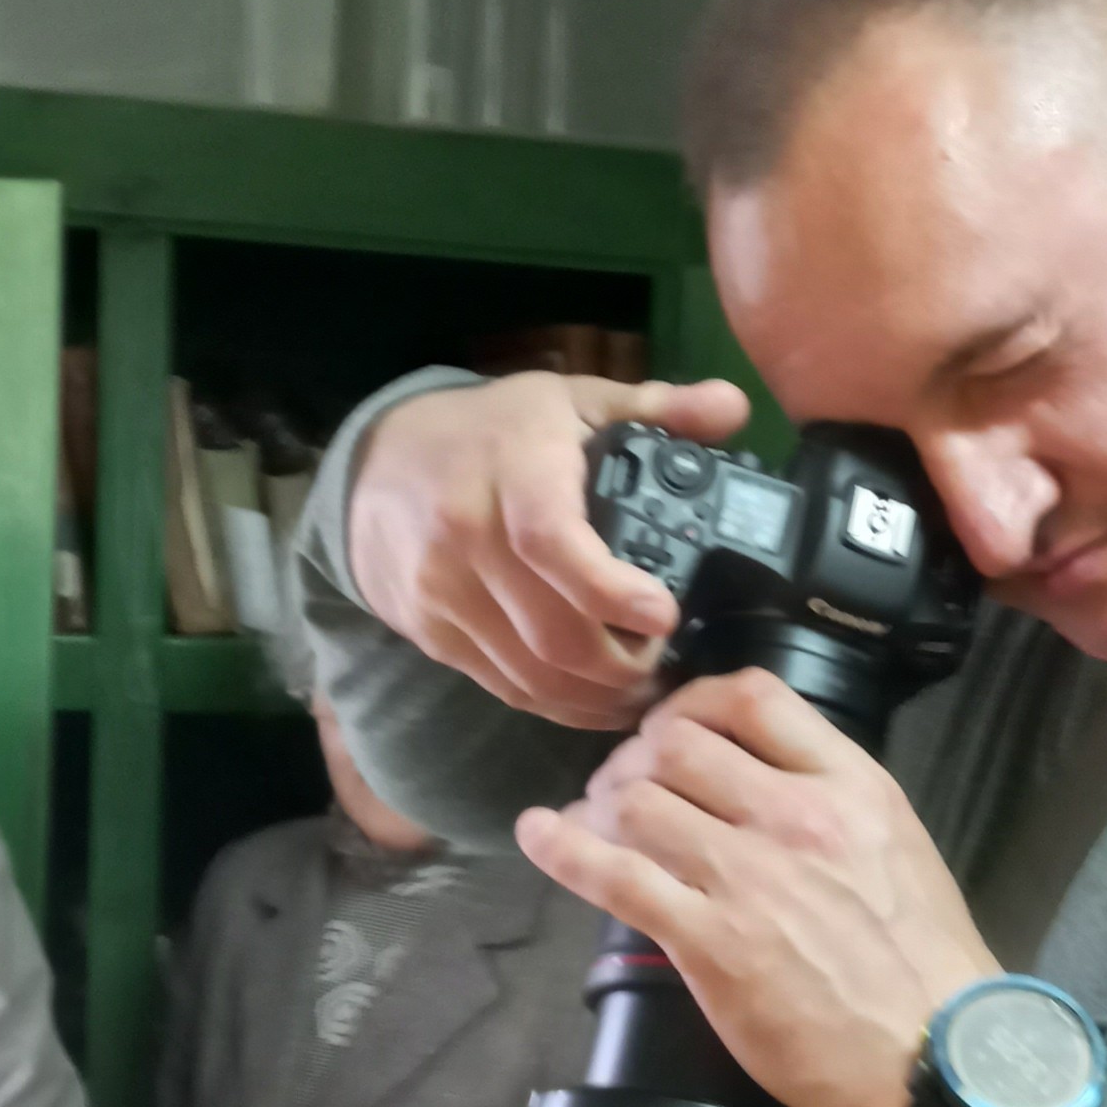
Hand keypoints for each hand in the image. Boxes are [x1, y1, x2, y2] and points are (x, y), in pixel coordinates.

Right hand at [346, 371, 752, 729]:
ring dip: (595, 697)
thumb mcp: (568, 400)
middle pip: (549, 630)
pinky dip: (556, 705)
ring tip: (644, 692)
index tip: (664, 614)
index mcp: (510, 472)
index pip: (550, 542)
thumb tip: (733, 407)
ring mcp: (443, 594)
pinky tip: (596, 701)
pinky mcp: (432, 634)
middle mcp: (466, 537)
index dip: (610, 590)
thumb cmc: (487, 432)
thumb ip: (654, 406)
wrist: (373, 466)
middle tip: (670, 665)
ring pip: (528, 673)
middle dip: (622, 665)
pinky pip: (502, 686)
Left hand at [516, 670, 995, 1106]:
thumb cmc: (921, 960)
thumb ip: (832, 802)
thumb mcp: (896, 846)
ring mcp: (746, 877)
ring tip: (592, 820)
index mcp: (848, 786)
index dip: (692, 701)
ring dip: (601, 802)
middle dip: (637, 756)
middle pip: (677, 743)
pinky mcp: (708, 941)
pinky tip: (538, 833)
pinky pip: (613, 876)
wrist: (933, 1055)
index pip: (752, 697)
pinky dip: (562, 847)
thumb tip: (765, 780)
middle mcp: (793, 815)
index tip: (673, 726)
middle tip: (628, 786)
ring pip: (637, 800)